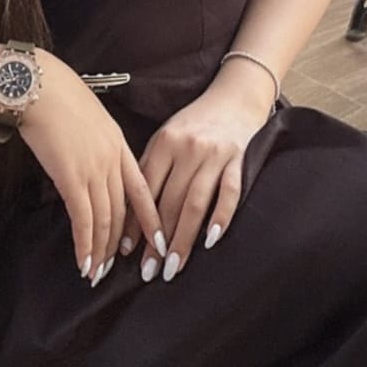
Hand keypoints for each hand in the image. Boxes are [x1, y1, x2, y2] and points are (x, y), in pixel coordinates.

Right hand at [15, 54, 162, 287]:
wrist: (40, 87)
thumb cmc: (59, 97)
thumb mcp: (91, 118)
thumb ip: (99, 144)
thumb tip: (92, 162)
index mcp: (120, 145)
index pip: (142, 190)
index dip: (150, 219)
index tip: (157, 240)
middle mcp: (112, 161)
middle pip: (123, 211)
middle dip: (120, 244)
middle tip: (118, 268)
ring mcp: (94, 170)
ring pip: (105, 220)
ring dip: (101, 250)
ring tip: (97, 272)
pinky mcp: (71, 178)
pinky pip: (83, 219)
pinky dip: (84, 244)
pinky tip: (83, 262)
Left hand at [123, 76, 269, 283]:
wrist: (236, 96)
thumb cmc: (196, 122)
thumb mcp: (167, 136)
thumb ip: (151, 167)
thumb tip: (131, 211)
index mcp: (164, 143)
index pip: (145, 190)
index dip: (136, 223)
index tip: (126, 251)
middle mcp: (188, 149)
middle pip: (169, 202)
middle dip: (158, 242)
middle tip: (150, 271)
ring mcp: (215, 155)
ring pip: (195, 203)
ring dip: (183, 239)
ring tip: (174, 266)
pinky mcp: (240, 160)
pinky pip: (229, 193)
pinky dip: (220, 217)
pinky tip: (211, 240)